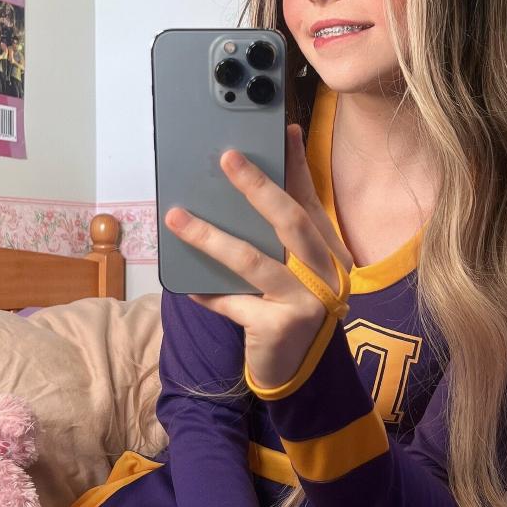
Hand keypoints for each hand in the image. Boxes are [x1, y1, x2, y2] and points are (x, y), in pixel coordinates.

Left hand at [163, 125, 353, 389]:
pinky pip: (234, 303)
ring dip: (211, 237)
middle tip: (227, 158)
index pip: (310, 201)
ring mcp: (308, 301)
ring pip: (254, 261)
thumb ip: (278, 237)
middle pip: (290, 222)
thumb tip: (251, 186)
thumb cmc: (287, 312)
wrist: (298, 375)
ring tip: (177, 218)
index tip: (282, 132)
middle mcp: (327, 274)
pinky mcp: (281, 327)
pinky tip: (189, 287)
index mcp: (329, 253)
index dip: (296, 166)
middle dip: (257, 187)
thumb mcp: (291, 272)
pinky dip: (210, 294)